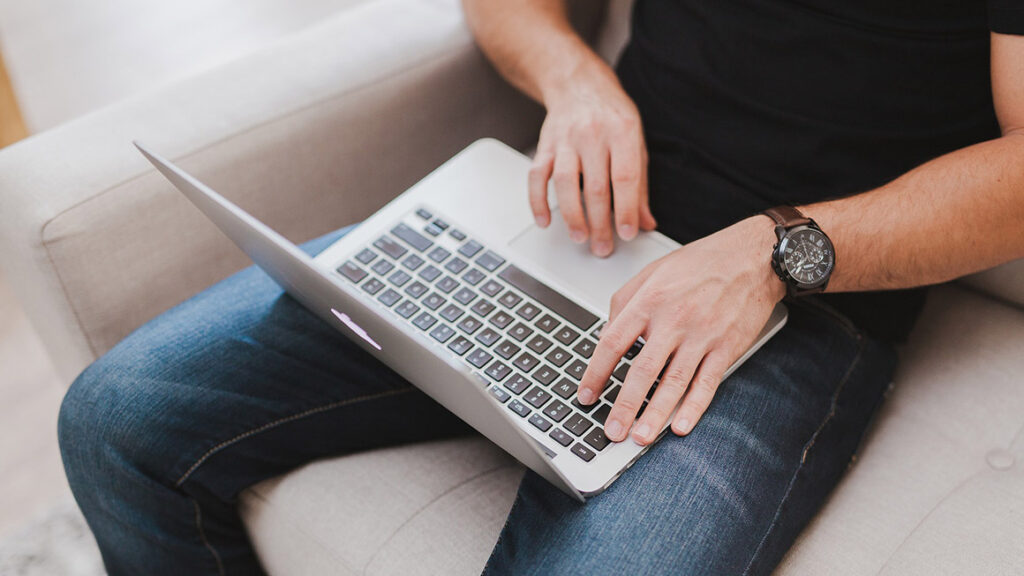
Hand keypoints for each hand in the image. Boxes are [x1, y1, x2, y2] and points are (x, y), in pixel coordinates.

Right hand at [530, 59, 656, 256]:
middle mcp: (593, 134)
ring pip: (565, 183)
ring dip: (572, 215)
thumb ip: (640, 184)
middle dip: (600, 223)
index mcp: (622, 132)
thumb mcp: (636, 141)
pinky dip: (538, 201)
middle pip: (595, 186)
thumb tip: (645, 221)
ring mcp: (565, 139)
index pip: (625, 177)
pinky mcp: (545, 145)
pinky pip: (536, 176)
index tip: (628, 233)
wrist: (578, 84)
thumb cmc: (611, 114)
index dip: (626, 209)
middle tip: (603, 247)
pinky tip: (545, 221)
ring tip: (580, 237)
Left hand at [576, 216, 785, 443]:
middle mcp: (673, 319)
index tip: (586, 394)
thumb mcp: (654, 271)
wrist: (754, 257)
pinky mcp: (726, 347)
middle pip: (642, 370)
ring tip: (640, 438)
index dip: (596, 372)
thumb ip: (625, 301)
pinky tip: (680, 426)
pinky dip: (694, 407)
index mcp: (649, 299)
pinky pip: (707, 383)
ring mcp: (702, 335)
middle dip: (623, 405)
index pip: (612, 341)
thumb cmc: (702, 263)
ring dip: (655, 414)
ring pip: (674, 382)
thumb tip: (606, 333)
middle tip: (611, 431)